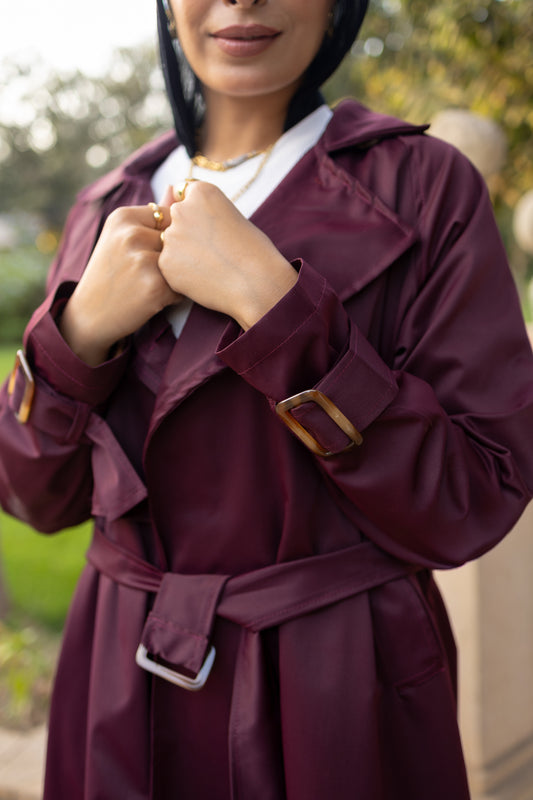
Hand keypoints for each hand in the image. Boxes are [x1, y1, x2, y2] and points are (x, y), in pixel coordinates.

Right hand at [59, 202, 178, 365]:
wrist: (89, 315)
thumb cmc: (110, 274)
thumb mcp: (122, 237)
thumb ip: (151, 214)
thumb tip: (176, 187)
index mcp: (123, 216)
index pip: (169, 216)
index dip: (167, 237)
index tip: (149, 252)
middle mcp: (131, 234)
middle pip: (177, 240)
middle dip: (173, 258)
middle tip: (148, 274)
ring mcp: (142, 259)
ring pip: (181, 262)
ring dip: (176, 276)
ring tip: (151, 285)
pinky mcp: (154, 285)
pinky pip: (182, 285)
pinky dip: (175, 295)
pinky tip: (154, 299)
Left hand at [158, 181, 297, 330]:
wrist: (257, 283)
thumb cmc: (253, 252)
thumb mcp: (232, 216)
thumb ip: (205, 210)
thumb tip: (174, 198)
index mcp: (201, 192)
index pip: (185, 195)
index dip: (198, 215)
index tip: (213, 230)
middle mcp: (181, 209)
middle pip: (175, 220)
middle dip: (188, 233)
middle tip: (214, 252)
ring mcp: (171, 236)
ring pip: (171, 244)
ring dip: (184, 254)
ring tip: (212, 267)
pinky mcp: (165, 262)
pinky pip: (170, 267)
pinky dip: (182, 274)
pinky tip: (205, 279)